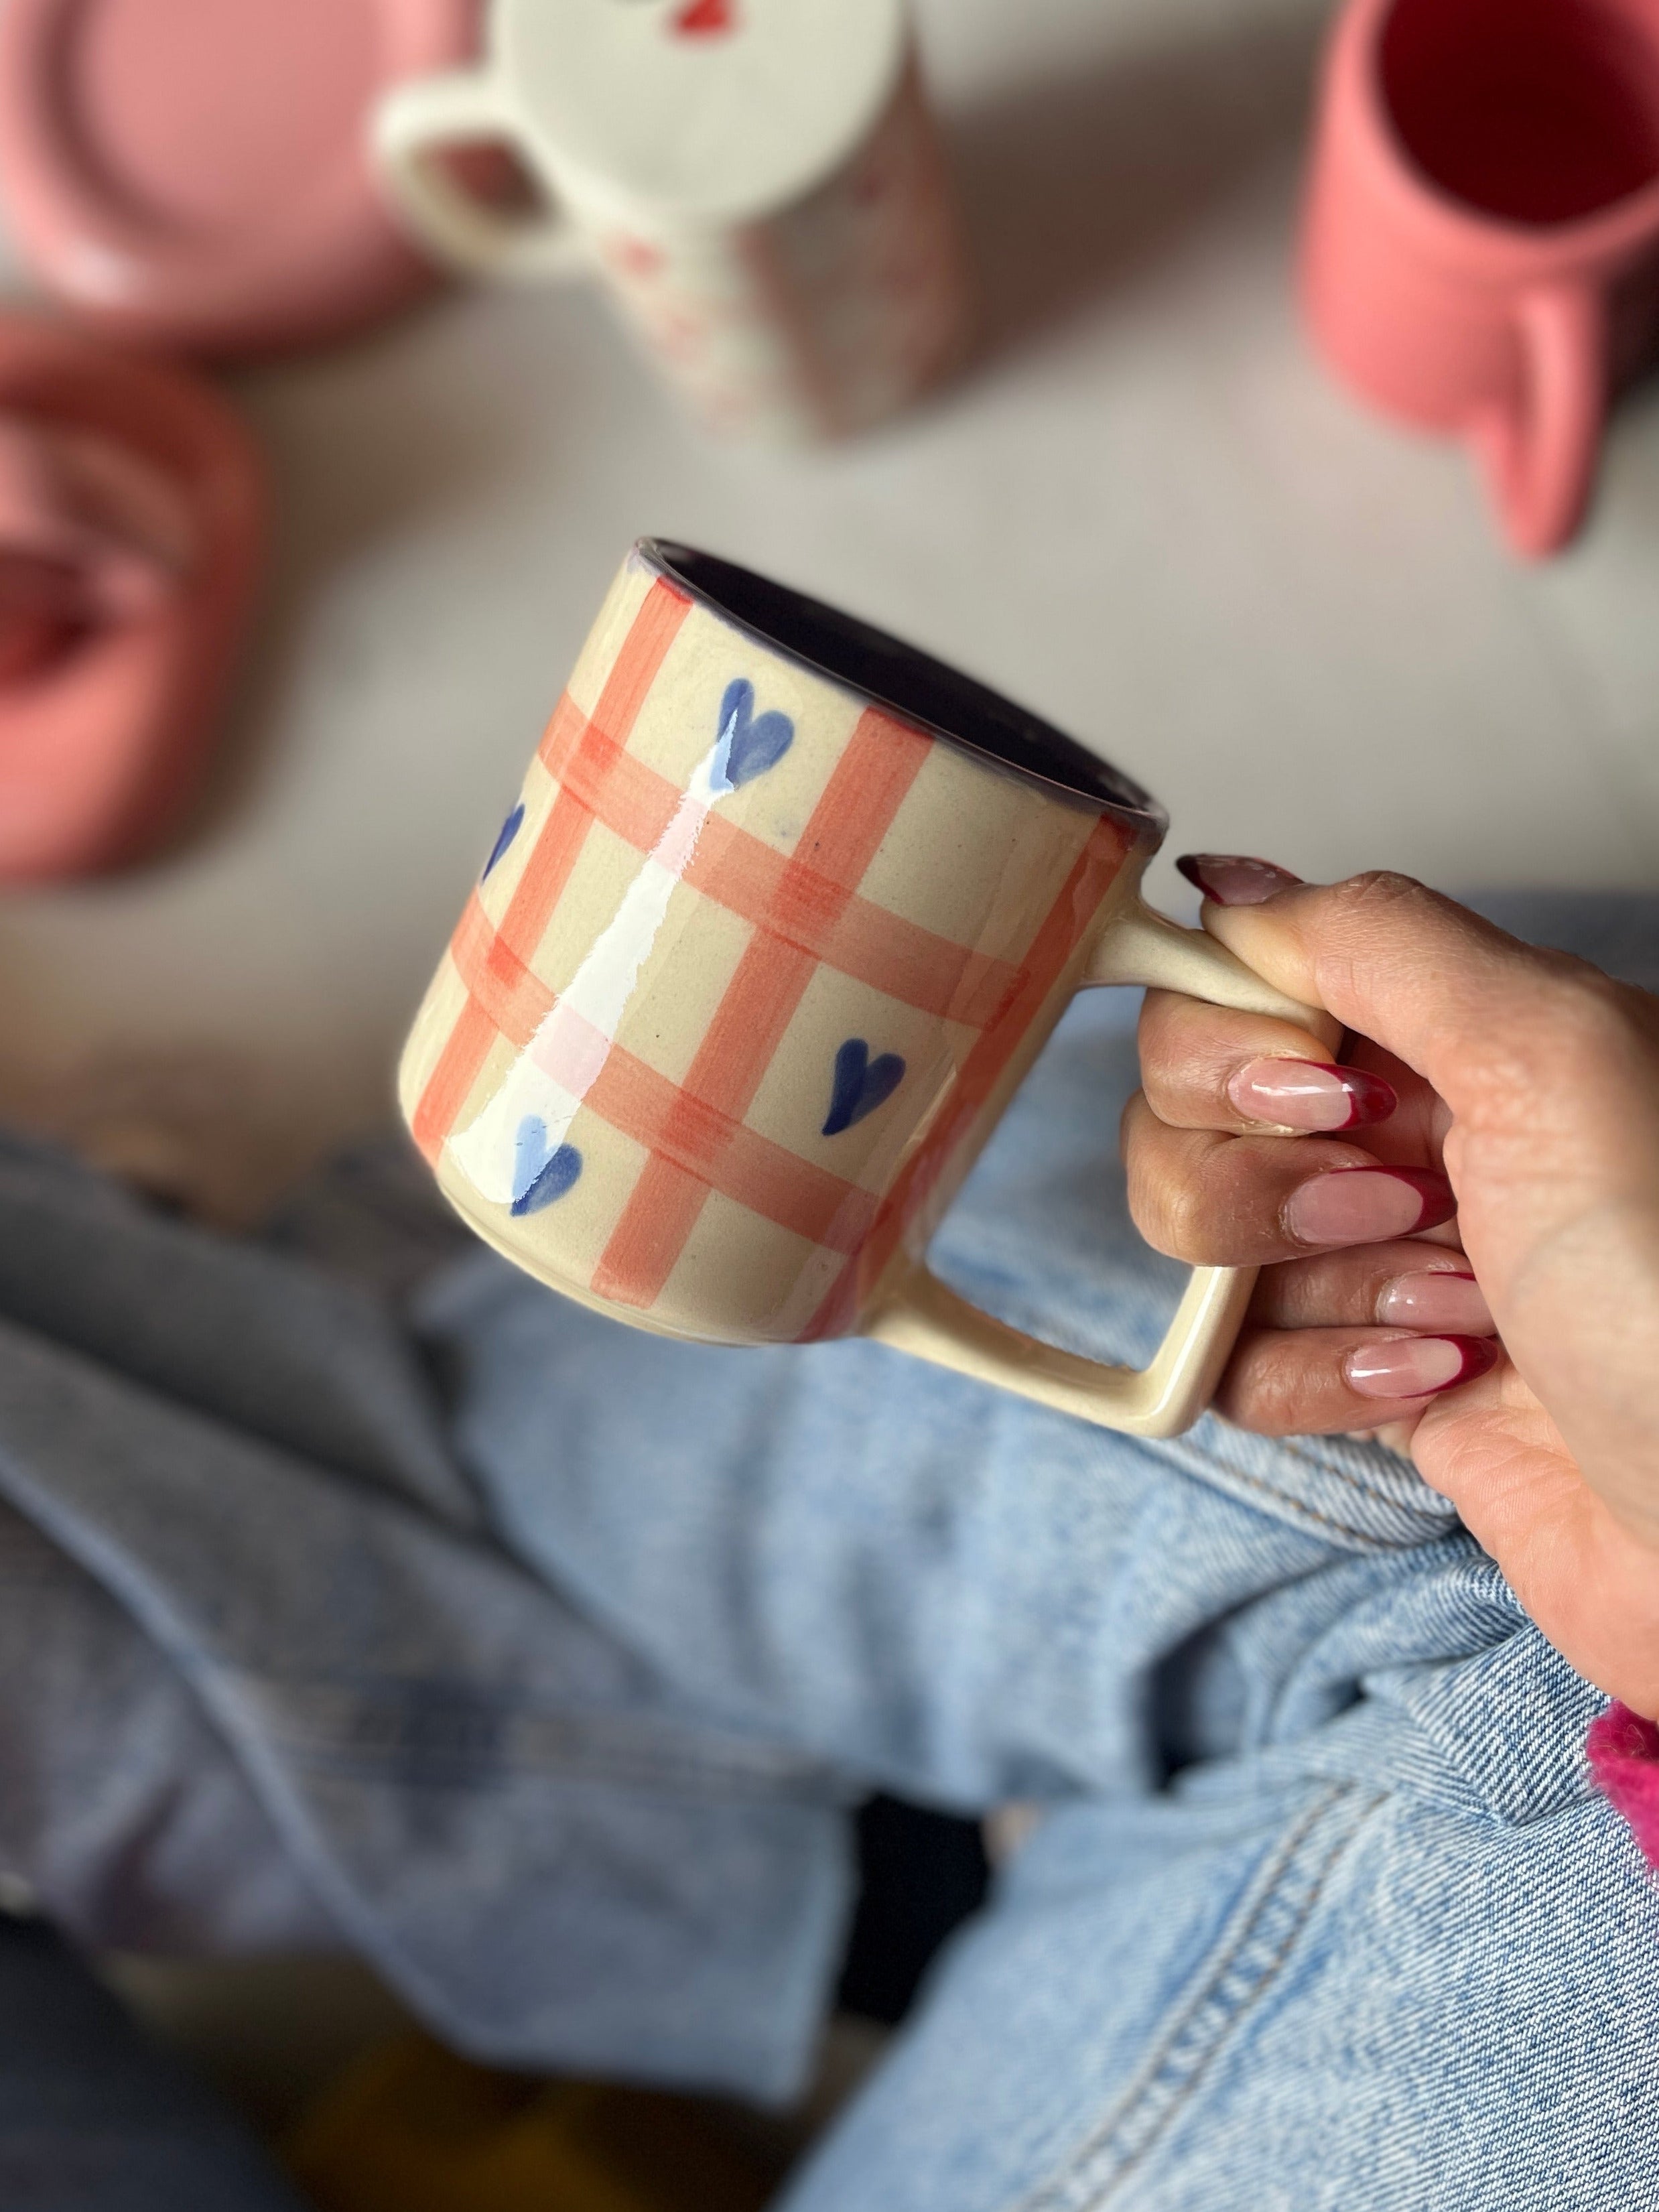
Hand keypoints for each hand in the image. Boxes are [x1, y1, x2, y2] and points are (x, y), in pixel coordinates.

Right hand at [1126, 862, 1658, 1718]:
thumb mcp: (1554, 1050)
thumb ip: (1378, 942)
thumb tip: (1230, 889)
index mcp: (1448, 1026)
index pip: (1232, 986)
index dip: (1233, 1047)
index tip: (1317, 1094)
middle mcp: (1406, 1127)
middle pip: (1186, 1117)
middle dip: (1268, 1181)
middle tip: (1400, 1200)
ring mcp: (1379, 1255)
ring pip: (1204, 1246)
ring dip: (1319, 1286)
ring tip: (1458, 1306)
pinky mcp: (1367, 1375)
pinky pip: (1240, 1362)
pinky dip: (1324, 1378)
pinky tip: (1442, 1382)